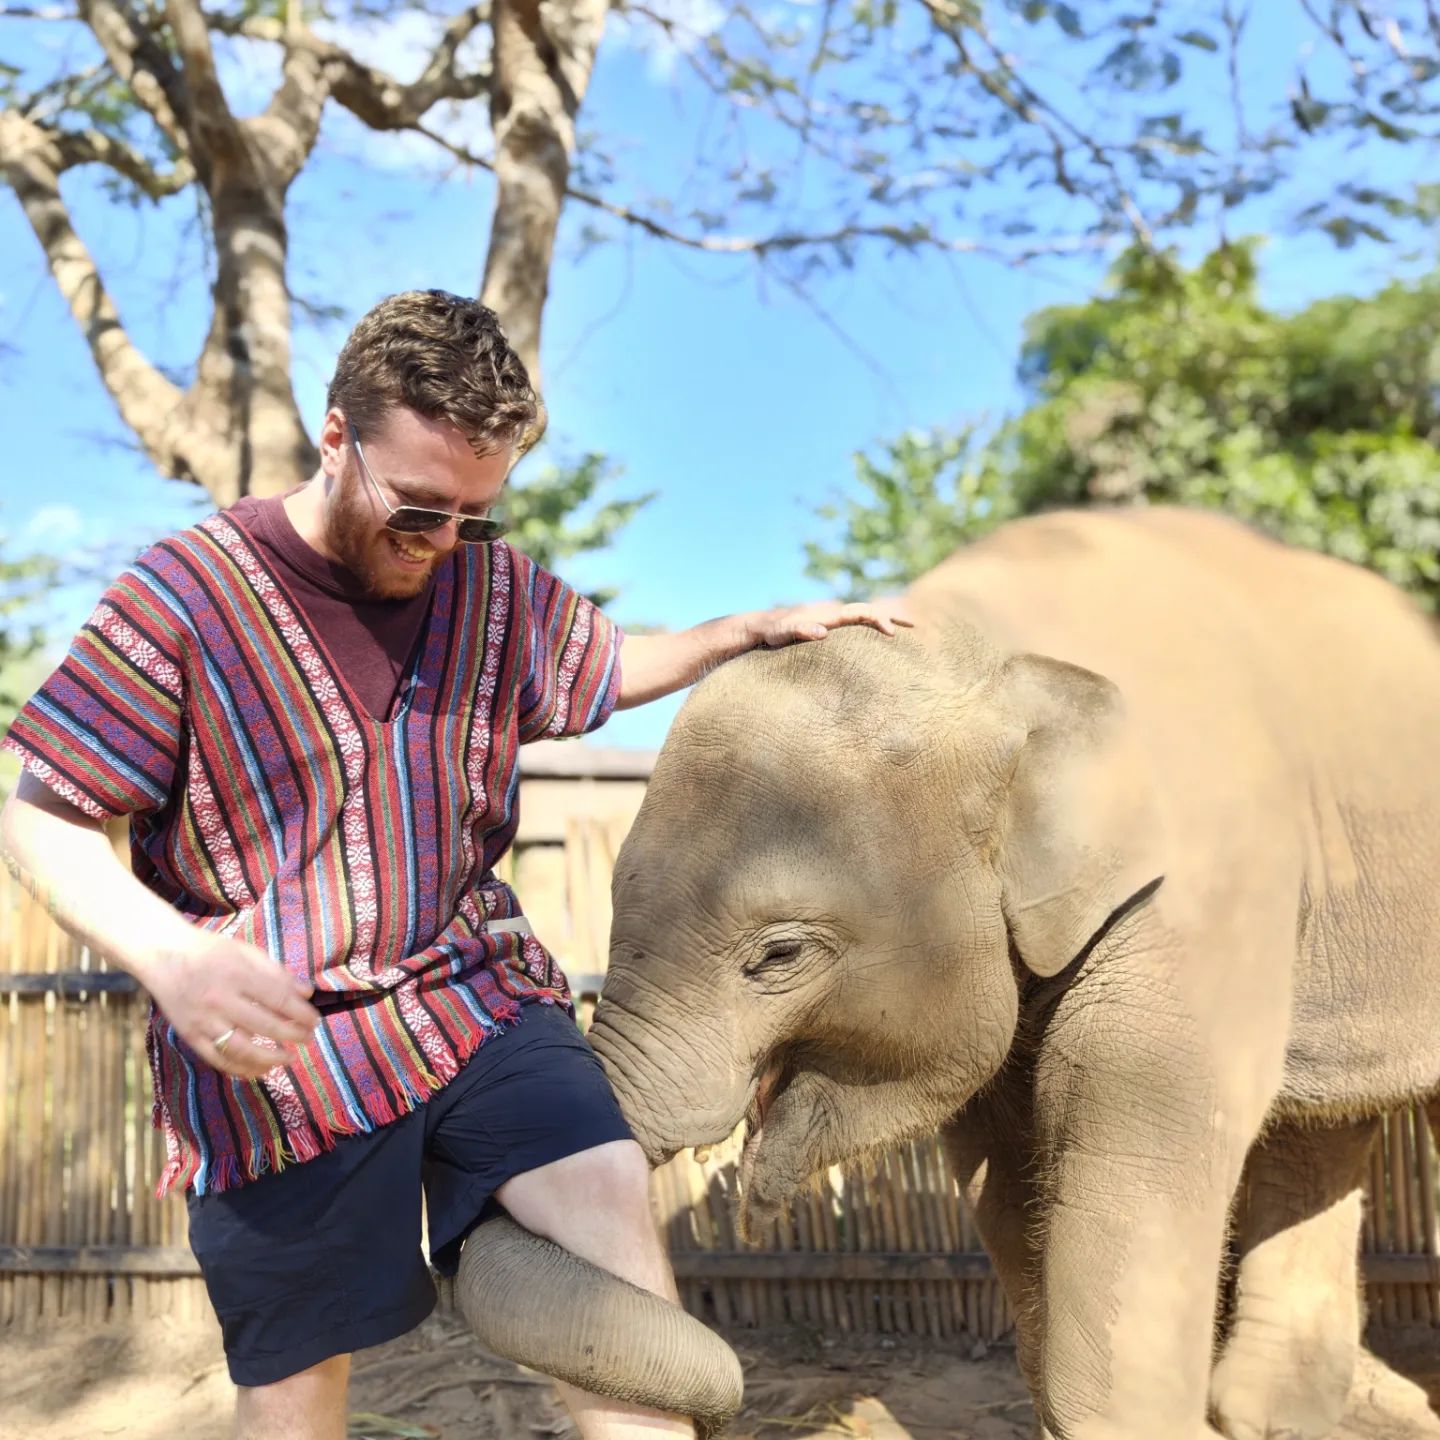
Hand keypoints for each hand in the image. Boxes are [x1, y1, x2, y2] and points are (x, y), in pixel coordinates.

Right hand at [143, 936, 320, 1080]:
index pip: (278, 999)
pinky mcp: (190, 1036)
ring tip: (288, 1058)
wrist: (164, 956)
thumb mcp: (246, 952)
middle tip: (308, 1038)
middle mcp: (220, 999)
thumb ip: (277, 972)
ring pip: (241, 1049)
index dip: (301, 1013)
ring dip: (269, 1058)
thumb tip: (307, 993)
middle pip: (264, 1025)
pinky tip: (259, 1070)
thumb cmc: (211, 951)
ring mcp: (203, 1020)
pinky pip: (217, 1059)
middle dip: (292, 1035)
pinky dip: (240, 1069)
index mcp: (238, 974)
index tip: (315, 1021)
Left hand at [750, 597, 914, 647]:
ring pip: (862, 619)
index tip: (893, 633)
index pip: (860, 612)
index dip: (878, 620)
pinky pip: (853, 628)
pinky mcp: (826, 629)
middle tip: (915, 626)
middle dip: (891, 617)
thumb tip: (823, 632)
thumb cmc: (768, 632)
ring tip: (904, 631)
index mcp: (827, 613)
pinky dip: (868, 631)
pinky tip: (876, 643)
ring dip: (883, 622)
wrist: (757, 626)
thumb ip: (799, 629)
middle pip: (868, 612)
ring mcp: (830, 620)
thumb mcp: (780, 633)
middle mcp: (832, 613)